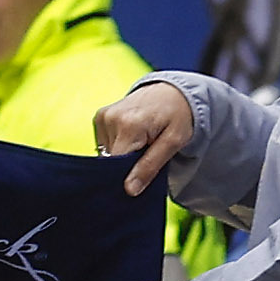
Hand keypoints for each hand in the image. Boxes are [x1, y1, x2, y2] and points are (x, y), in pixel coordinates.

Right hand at [98, 79, 195, 195]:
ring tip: (142, 143)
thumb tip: (129, 190)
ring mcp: (103, 115)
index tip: (141, 178)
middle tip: (146, 156)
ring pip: (106, 152)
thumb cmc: (179, 116)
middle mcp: (110, 118)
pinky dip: (118, 144)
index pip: (115, 164)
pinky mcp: (100, 115)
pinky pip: (104, 141)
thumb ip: (150, 166)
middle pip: (110, 158)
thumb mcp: (174, 143)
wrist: (174, 90)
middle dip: (126, 164)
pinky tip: (132, 137)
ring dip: (122, 154)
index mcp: (129, 125)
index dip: (127, 174)